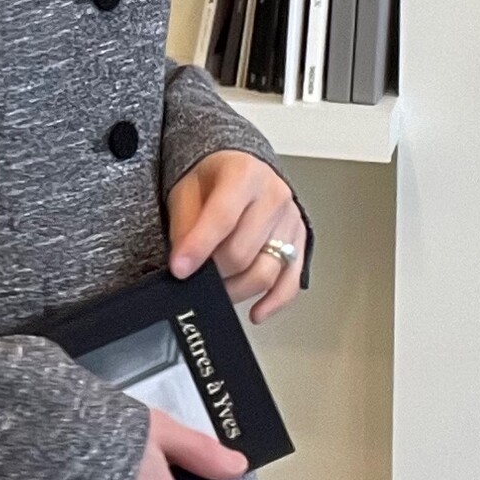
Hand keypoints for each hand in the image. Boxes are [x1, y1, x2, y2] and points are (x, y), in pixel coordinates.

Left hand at [167, 150, 305, 324]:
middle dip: (214, 272)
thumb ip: (184, 226)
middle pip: (243, 251)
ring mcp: (290, 220)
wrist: (239, 167)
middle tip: (195, 277)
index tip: (180, 269)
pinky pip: (290, 280)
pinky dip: (273, 302)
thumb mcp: (186, 191)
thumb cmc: (212, 179)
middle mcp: (273, 196)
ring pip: (266, 271)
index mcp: (243, 174)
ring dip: (236, 289)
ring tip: (217, 289)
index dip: (198, 247)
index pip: (222, 218)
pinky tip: (257, 312)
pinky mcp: (299, 242)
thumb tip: (184, 263)